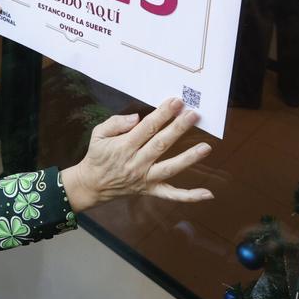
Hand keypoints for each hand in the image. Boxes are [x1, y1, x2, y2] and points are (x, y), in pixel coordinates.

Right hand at [61, 98, 212, 211]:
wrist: (92, 184)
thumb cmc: (97, 155)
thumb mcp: (98, 133)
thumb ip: (115, 123)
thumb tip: (136, 118)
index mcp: (124, 147)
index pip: (147, 128)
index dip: (162, 114)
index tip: (176, 102)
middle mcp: (136, 163)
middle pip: (161, 144)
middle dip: (178, 128)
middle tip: (193, 115)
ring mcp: (145, 179)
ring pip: (170, 168)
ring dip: (189, 158)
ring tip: (206, 147)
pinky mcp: (151, 190)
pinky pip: (171, 195)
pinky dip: (189, 196)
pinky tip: (207, 194)